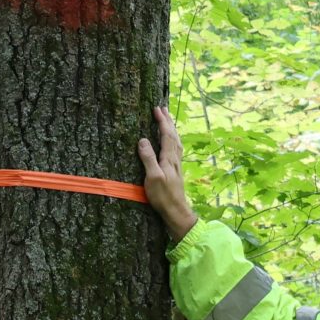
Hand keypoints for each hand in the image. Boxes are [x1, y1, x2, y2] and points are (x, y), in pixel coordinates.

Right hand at [135, 107, 198, 242]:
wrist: (176, 211)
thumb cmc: (163, 197)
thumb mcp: (153, 178)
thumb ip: (148, 158)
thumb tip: (143, 140)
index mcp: (169, 158)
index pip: (166, 135)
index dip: (162, 121)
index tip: (156, 109)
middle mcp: (175, 159)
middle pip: (173, 135)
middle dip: (168, 121)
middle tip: (162, 108)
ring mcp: (176, 165)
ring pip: (176, 141)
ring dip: (172, 129)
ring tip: (168, 121)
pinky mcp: (176, 171)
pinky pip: (176, 149)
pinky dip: (173, 140)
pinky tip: (172, 143)